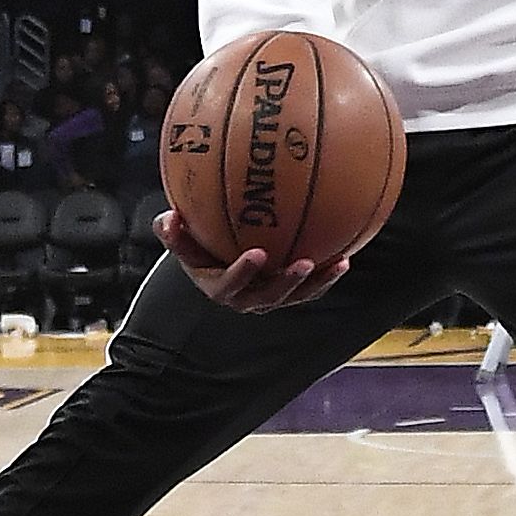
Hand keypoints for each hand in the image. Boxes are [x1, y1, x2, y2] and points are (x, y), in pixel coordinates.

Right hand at [154, 209, 347, 312]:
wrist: (216, 258)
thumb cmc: (197, 244)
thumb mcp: (180, 239)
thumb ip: (171, 231)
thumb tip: (170, 217)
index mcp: (219, 287)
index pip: (230, 284)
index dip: (243, 272)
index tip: (257, 253)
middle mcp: (247, 298)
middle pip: (269, 297)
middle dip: (287, 283)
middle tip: (304, 263)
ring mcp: (270, 296)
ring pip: (295, 295)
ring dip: (316, 282)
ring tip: (335, 264)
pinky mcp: (289, 291)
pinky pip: (311, 287)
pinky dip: (327, 275)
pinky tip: (345, 257)